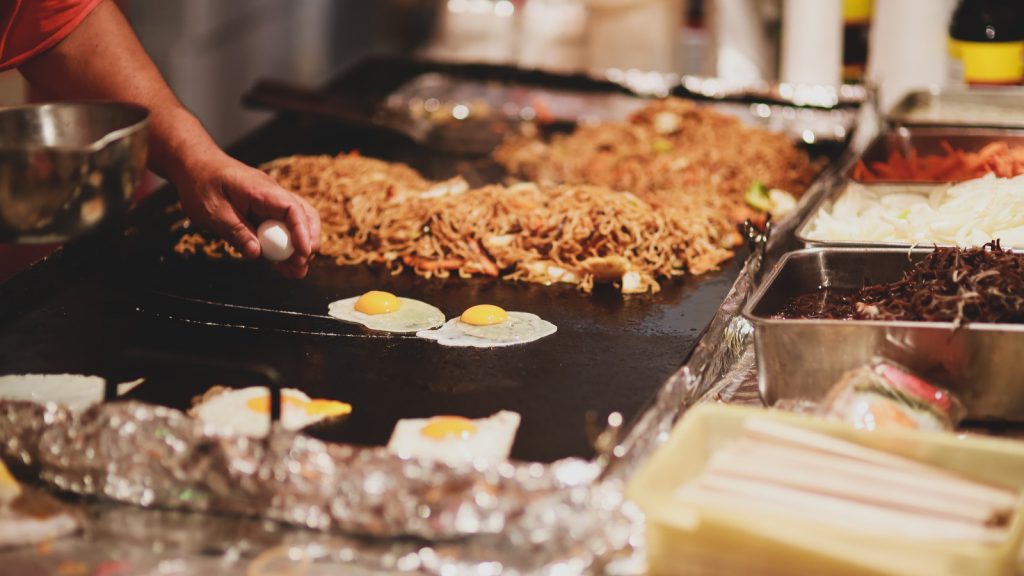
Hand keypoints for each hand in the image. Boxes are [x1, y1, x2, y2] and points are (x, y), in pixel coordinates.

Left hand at [174, 152, 320, 277]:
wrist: (193, 165)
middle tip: (301, 268)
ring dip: (298, 248)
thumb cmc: (200, 183)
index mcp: (262, 190)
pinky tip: (281, 265)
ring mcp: (270, 203)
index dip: (302, 232)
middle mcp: (273, 195)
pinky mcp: (264, 212)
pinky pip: (281, 229)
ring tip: (294, 273)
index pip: (293, 208)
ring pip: (297, 224)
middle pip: (305, 216)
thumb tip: (256, 254)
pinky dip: (284, 247)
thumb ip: (236, 231)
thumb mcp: (213, 210)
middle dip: (307, 242)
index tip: (303, 253)